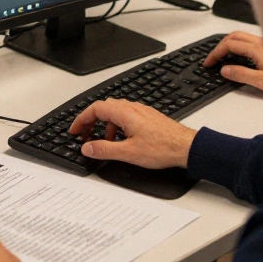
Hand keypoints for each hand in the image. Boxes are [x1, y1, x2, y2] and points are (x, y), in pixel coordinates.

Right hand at [68, 99, 196, 168]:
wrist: (187, 148)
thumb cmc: (163, 148)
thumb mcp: (128, 153)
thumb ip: (104, 150)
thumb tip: (87, 147)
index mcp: (124, 113)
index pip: (95, 109)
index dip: (81, 119)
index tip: (75, 130)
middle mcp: (133, 108)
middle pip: (103, 108)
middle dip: (91, 121)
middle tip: (84, 135)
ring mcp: (142, 112)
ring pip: (115, 113)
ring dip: (105, 125)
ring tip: (104, 142)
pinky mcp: (149, 118)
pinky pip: (127, 117)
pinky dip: (117, 126)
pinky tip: (122, 140)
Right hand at [202, 31, 262, 99]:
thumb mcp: (262, 81)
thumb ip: (241, 74)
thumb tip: (224, 69)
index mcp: (257, 49)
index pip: (229, 45)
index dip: (215, 53)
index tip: (209, 62)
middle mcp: (262, 43)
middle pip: (234, 36)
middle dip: (220, 45)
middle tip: (213, 57)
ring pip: (243, 37)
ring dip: (230, 43)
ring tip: (224, 56)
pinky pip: (251, 41)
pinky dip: (240, 45)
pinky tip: (242, 56)